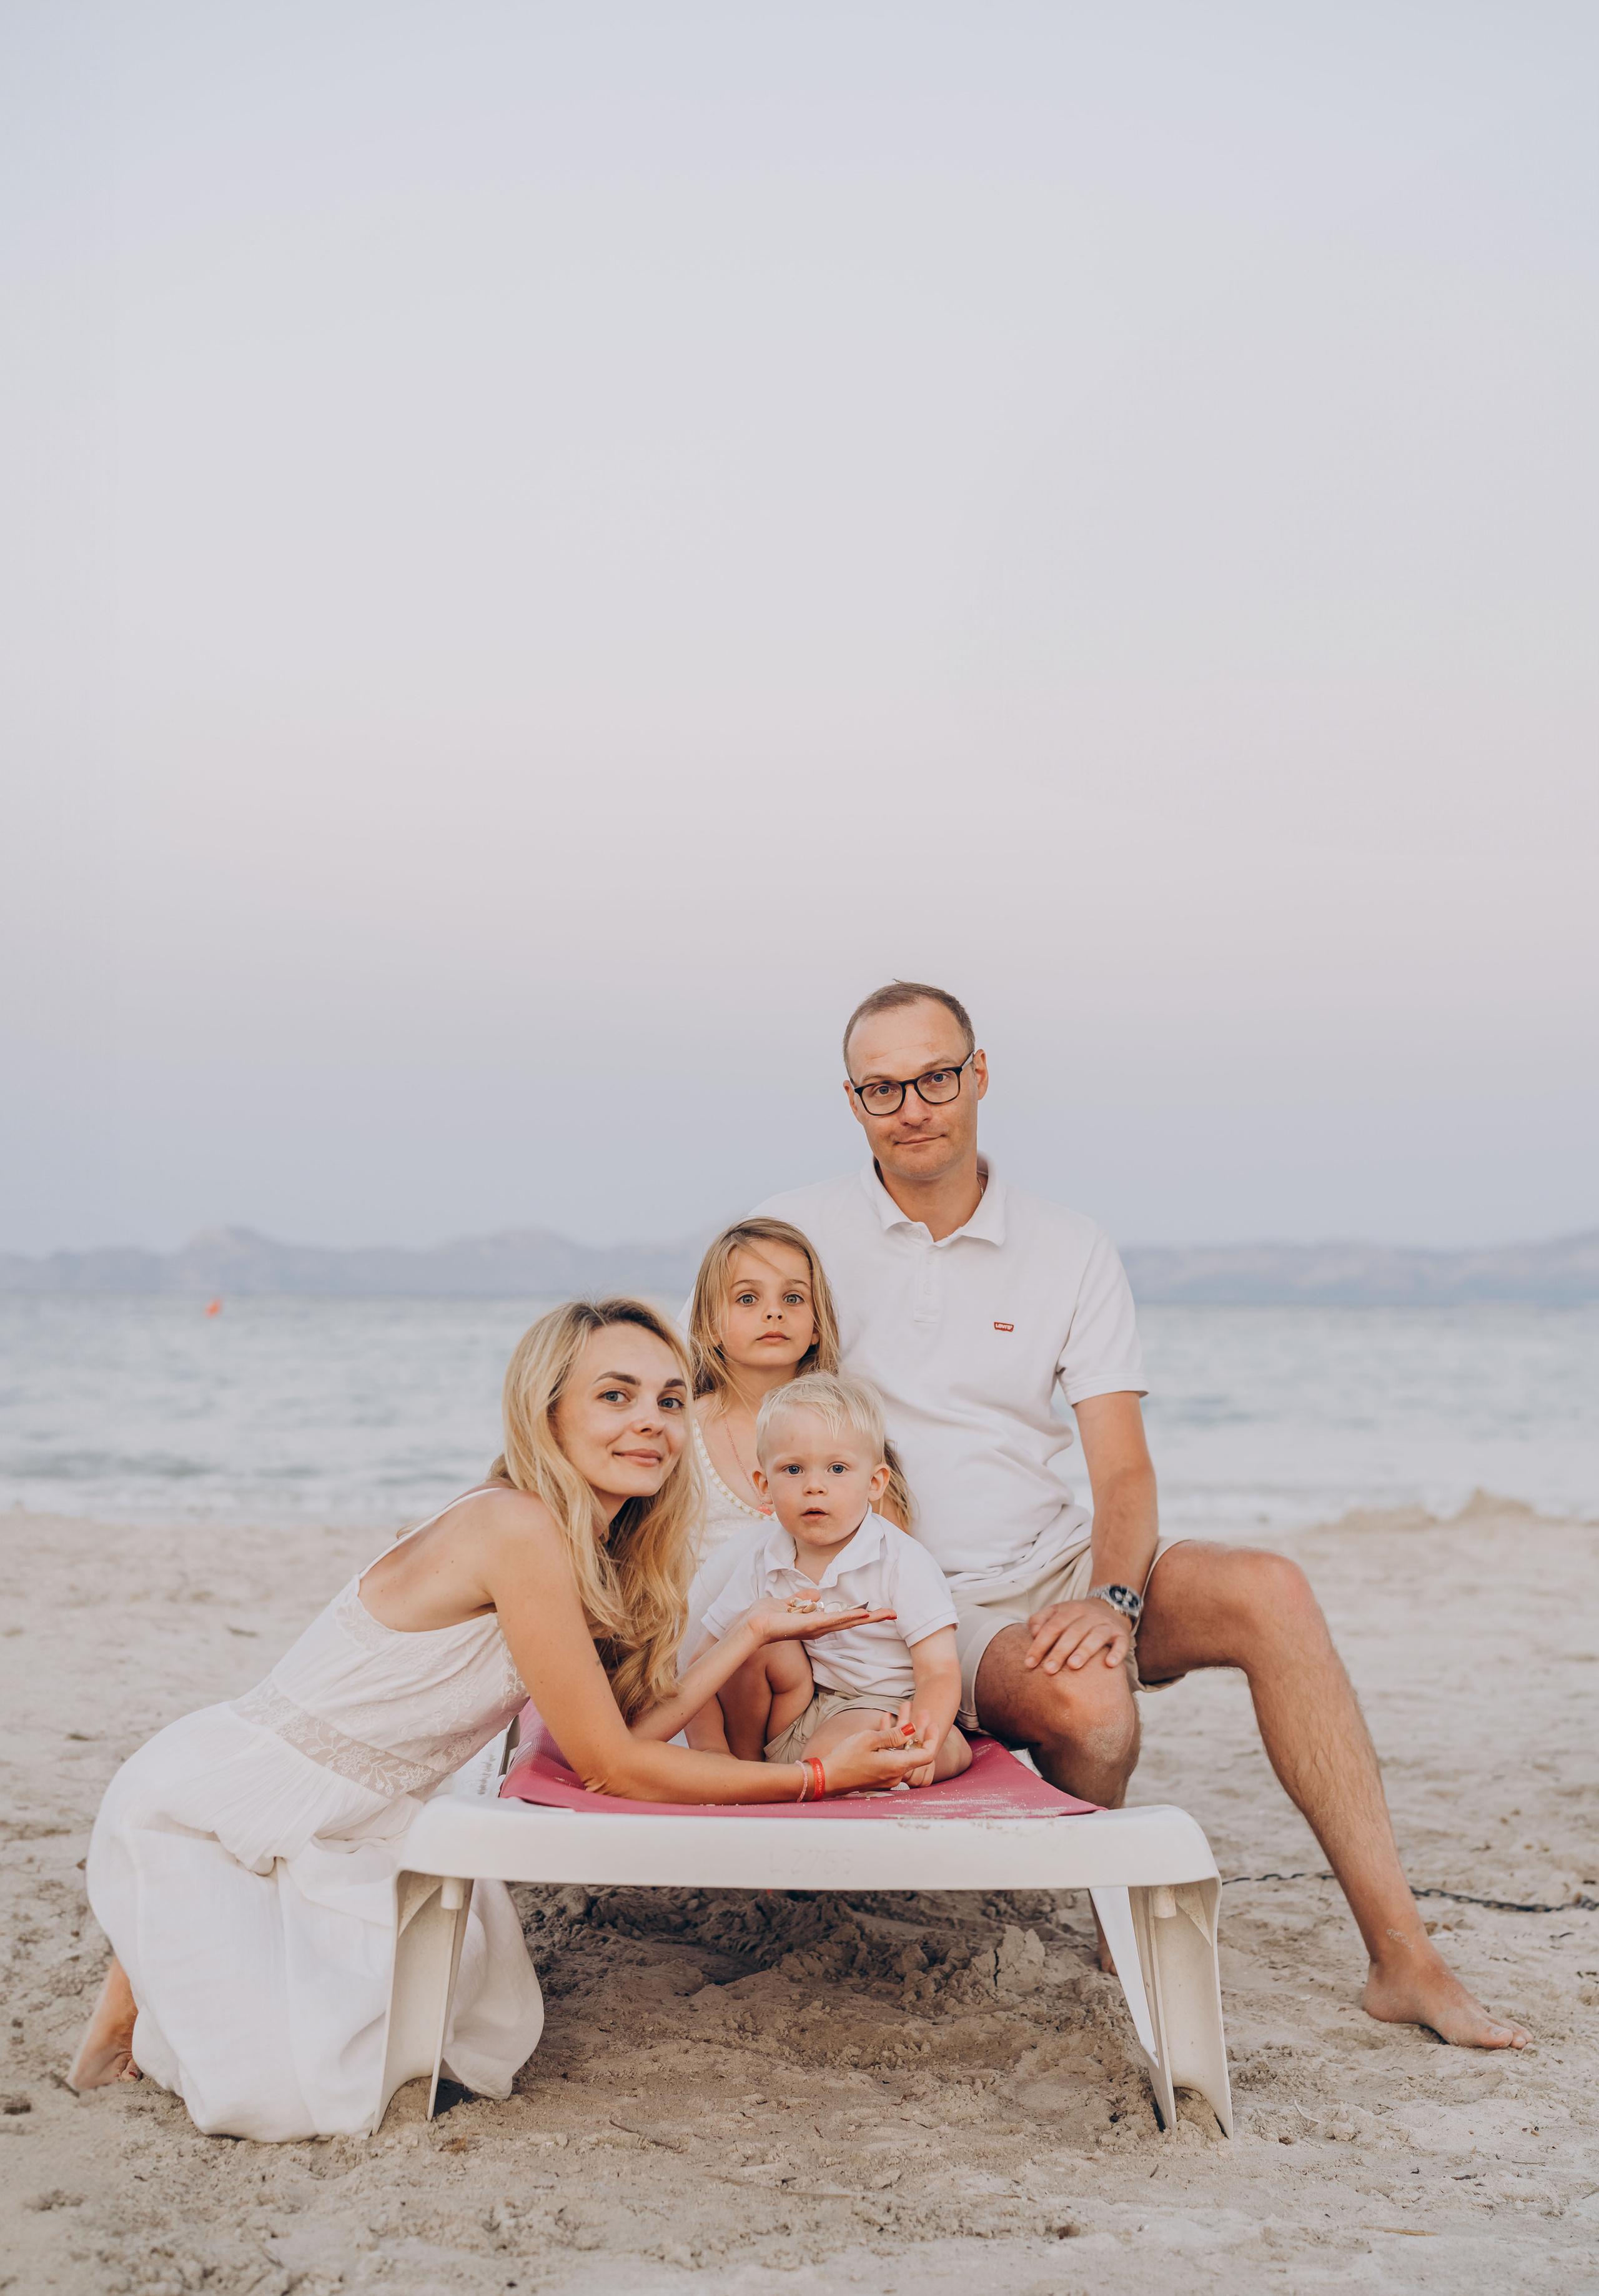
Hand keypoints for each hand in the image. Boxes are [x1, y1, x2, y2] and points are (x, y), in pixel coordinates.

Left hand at [742, 1598, 896, 1646]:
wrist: (753, 1623)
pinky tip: (863, 1614)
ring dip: (867, 1617)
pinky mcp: (811, 1625)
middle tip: (894, 1613)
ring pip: (847, 1621)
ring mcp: (817, 1627)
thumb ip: (802, 1599)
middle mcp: (820, 1627)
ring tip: (887, 1613)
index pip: (844, 1617)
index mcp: (817, 1621)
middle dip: (873, 1618)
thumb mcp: (788, 1603)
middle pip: (852, 1621)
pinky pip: (833, 1620)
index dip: (861, 1614)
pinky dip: (849, 1617)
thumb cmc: (767, 1614)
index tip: (879, 1610)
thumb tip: (816, 1594)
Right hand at [815, 1722, 927, 1795]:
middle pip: (913, 1751)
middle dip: (916, 1729)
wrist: (826, 1778)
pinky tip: (884, 1724)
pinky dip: (890, 1742)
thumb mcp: (870, 1740)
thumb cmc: (846, 1758)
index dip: (932, 1738)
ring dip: (901, 1733)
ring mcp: (886, 1778)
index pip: (926, 1755)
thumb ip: (893, 1735)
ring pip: (900, 1753)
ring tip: (898, 1711)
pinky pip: (890, 1757)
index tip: (932, 1723)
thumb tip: (911, 1730)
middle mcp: (896, 1775)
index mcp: (897, 1766)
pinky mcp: (877, 1777)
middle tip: (917, 1710)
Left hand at [1022, 1597, 1129, 1674]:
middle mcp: (1088, 1616)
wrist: (1109, 1608)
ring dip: (1084, 1651)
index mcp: (1069, 1610)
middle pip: (1072, 1633)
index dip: (1040, 1645)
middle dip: (1059, 1651)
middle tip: (1049, 1670)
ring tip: (1073, 1665)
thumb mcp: (1057, 1612)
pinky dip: (1116, 1653)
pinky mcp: (1121, 1635)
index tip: (1030, 1663)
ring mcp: (1105, 1625)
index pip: (1052, 1627)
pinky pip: (1120, 1644)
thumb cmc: (1076, 1617)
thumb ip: (1040, 1620)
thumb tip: (1033, 1633)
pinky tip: (1109, 1664)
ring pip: (1095, 1637)